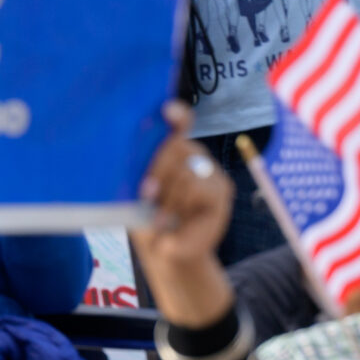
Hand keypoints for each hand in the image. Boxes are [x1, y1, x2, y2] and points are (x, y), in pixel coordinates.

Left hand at [130, 102, 236, 327]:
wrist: (164, 250)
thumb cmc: (144, 215)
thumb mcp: (137, 194)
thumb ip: (144, 180)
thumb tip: (149, 186)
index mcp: (168, 148)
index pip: (177, 121)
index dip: (176, 114)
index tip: (168, 110)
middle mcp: (191, 154)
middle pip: (178, 146)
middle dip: (159, 171)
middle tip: (147, 195)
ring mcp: (210, 171)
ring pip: (188, 172)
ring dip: (170, 197)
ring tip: (162, 215)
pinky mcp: (222, 190)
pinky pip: (201, 190)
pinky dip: (184, 206)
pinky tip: (179, 220)